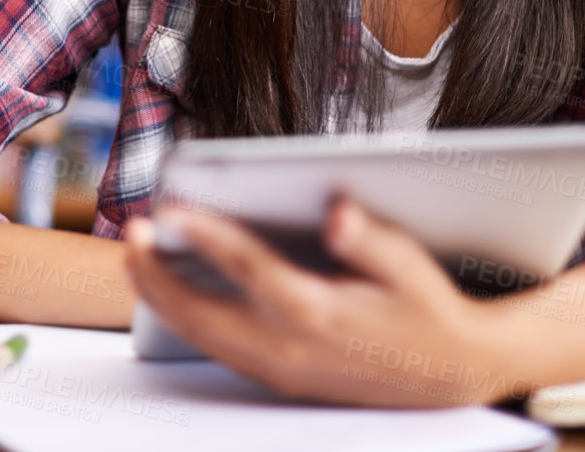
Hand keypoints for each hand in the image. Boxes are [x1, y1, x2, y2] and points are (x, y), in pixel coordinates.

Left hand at [125, 196, 518, 407]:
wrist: (453, 373)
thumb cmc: (430, 309)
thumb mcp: (409, 264)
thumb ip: (367, 237)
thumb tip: (335, 210)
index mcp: (320, 314)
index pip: (249, 269)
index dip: (207, 234)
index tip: (170, 206)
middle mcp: (292, 349)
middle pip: (203, 315)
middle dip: (158, 275)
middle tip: (131, 232)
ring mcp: (282, 371)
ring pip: (203, 338)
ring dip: (162, 299)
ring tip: (136, 258)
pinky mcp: (281, 378)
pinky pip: (218, 351)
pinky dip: (186, 321)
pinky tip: (170, 294)